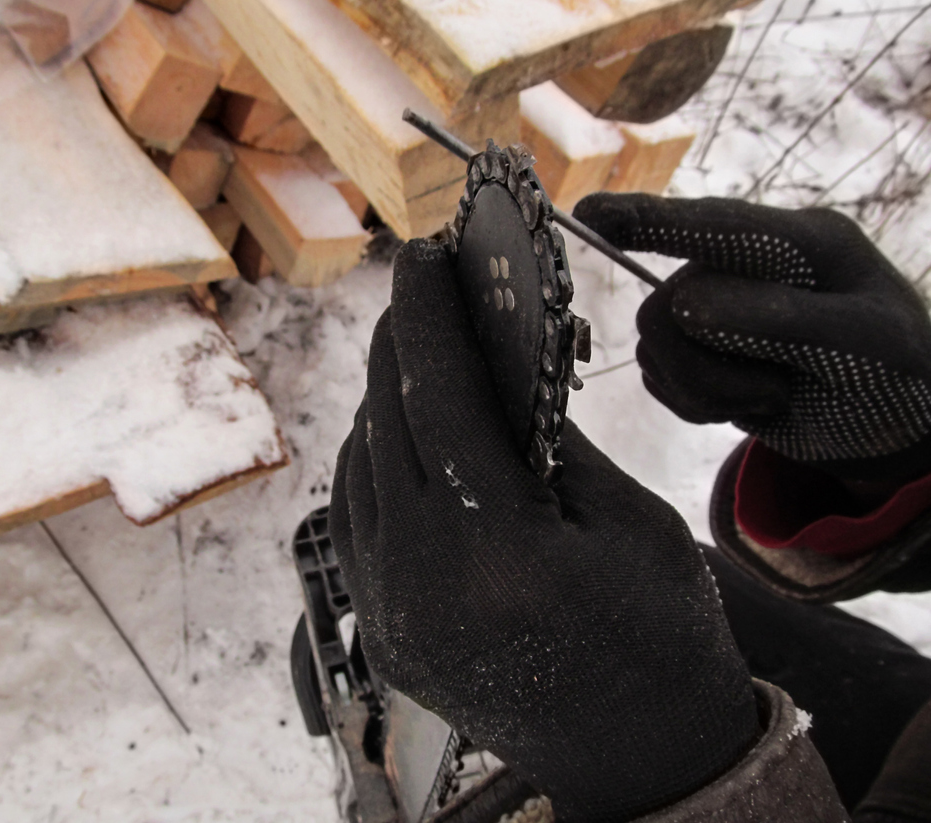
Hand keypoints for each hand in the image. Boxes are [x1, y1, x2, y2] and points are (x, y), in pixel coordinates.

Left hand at [329, 239, 757, 822]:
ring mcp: (392, 614)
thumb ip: (552, 439)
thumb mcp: (629, 521)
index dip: (426, 317)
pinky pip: (353, 519)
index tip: (420, 257)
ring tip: (416, 357)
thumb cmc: (661, 635)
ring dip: (381, 402)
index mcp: (501, 554)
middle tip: (416, 292)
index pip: (439, 401)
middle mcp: (426, 583)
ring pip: (359, 469)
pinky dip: (370, 463)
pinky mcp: (382, 631)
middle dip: (398, 345)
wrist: (636, 755)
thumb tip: (500, 361)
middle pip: (386, 426)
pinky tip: (399, 434)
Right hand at [574, 194, 930, 482]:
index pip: (710, 224)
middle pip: (666, 308)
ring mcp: (719, 308)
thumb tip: (685, 300)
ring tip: (773, 396)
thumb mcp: (861, 344)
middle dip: (708, 366)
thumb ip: (780, 318)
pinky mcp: (700, 349)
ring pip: (654, 349)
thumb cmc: (898, 376)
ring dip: (710, 391)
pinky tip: (752, 402)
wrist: (894, 431)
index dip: (644, 218)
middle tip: (772, 390)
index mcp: (797, 243)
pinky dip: (701, 406)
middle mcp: (745, 268)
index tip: (588, 216)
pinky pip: (659, 378)